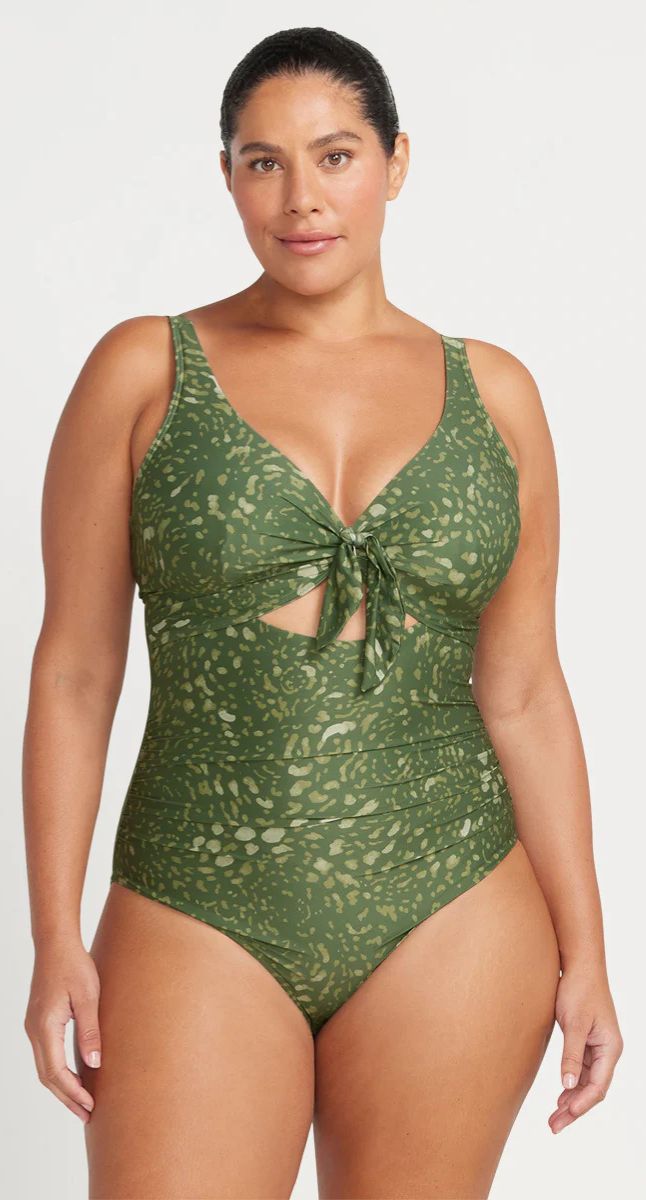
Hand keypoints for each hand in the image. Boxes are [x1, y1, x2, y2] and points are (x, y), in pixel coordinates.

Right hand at [24, 937, 100, 1124]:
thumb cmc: (73, 965)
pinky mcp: (39, 1022)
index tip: (90, 1106)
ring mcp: (34, 1027)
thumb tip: (94, 1063)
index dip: (73, 1092)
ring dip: (62, 1087)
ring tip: (82, 1102)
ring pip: (45, 1067)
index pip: (56, 1072)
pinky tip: (75, 1076)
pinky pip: (46, 1055)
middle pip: (47, 1076)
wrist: (56, 944)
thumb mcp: (89, 997)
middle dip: (67, 1097)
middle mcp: (34, 1031)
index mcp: (45, 1027)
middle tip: (87, 1115)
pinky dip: (58, 1071)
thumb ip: (90, 1030)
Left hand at [548, 963, 623, 1133]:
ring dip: (572, 1099)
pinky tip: (560, 1095)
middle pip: (594, 1089)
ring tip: (554, 1117)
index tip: (563, 1117)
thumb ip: (571, 1056)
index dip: (581, 1105)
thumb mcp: (573, 1023)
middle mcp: (608, 1050)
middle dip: (575, 1109)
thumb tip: (568, 1086)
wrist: (579, 965)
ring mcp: (598, 1046)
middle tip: (554, 1126)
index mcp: (611, 1048)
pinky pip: (582, 1069)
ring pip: (587, 1081)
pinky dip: (571, 1084)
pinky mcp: (587, 1040)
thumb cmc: (579, 990)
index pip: (598, 1087)